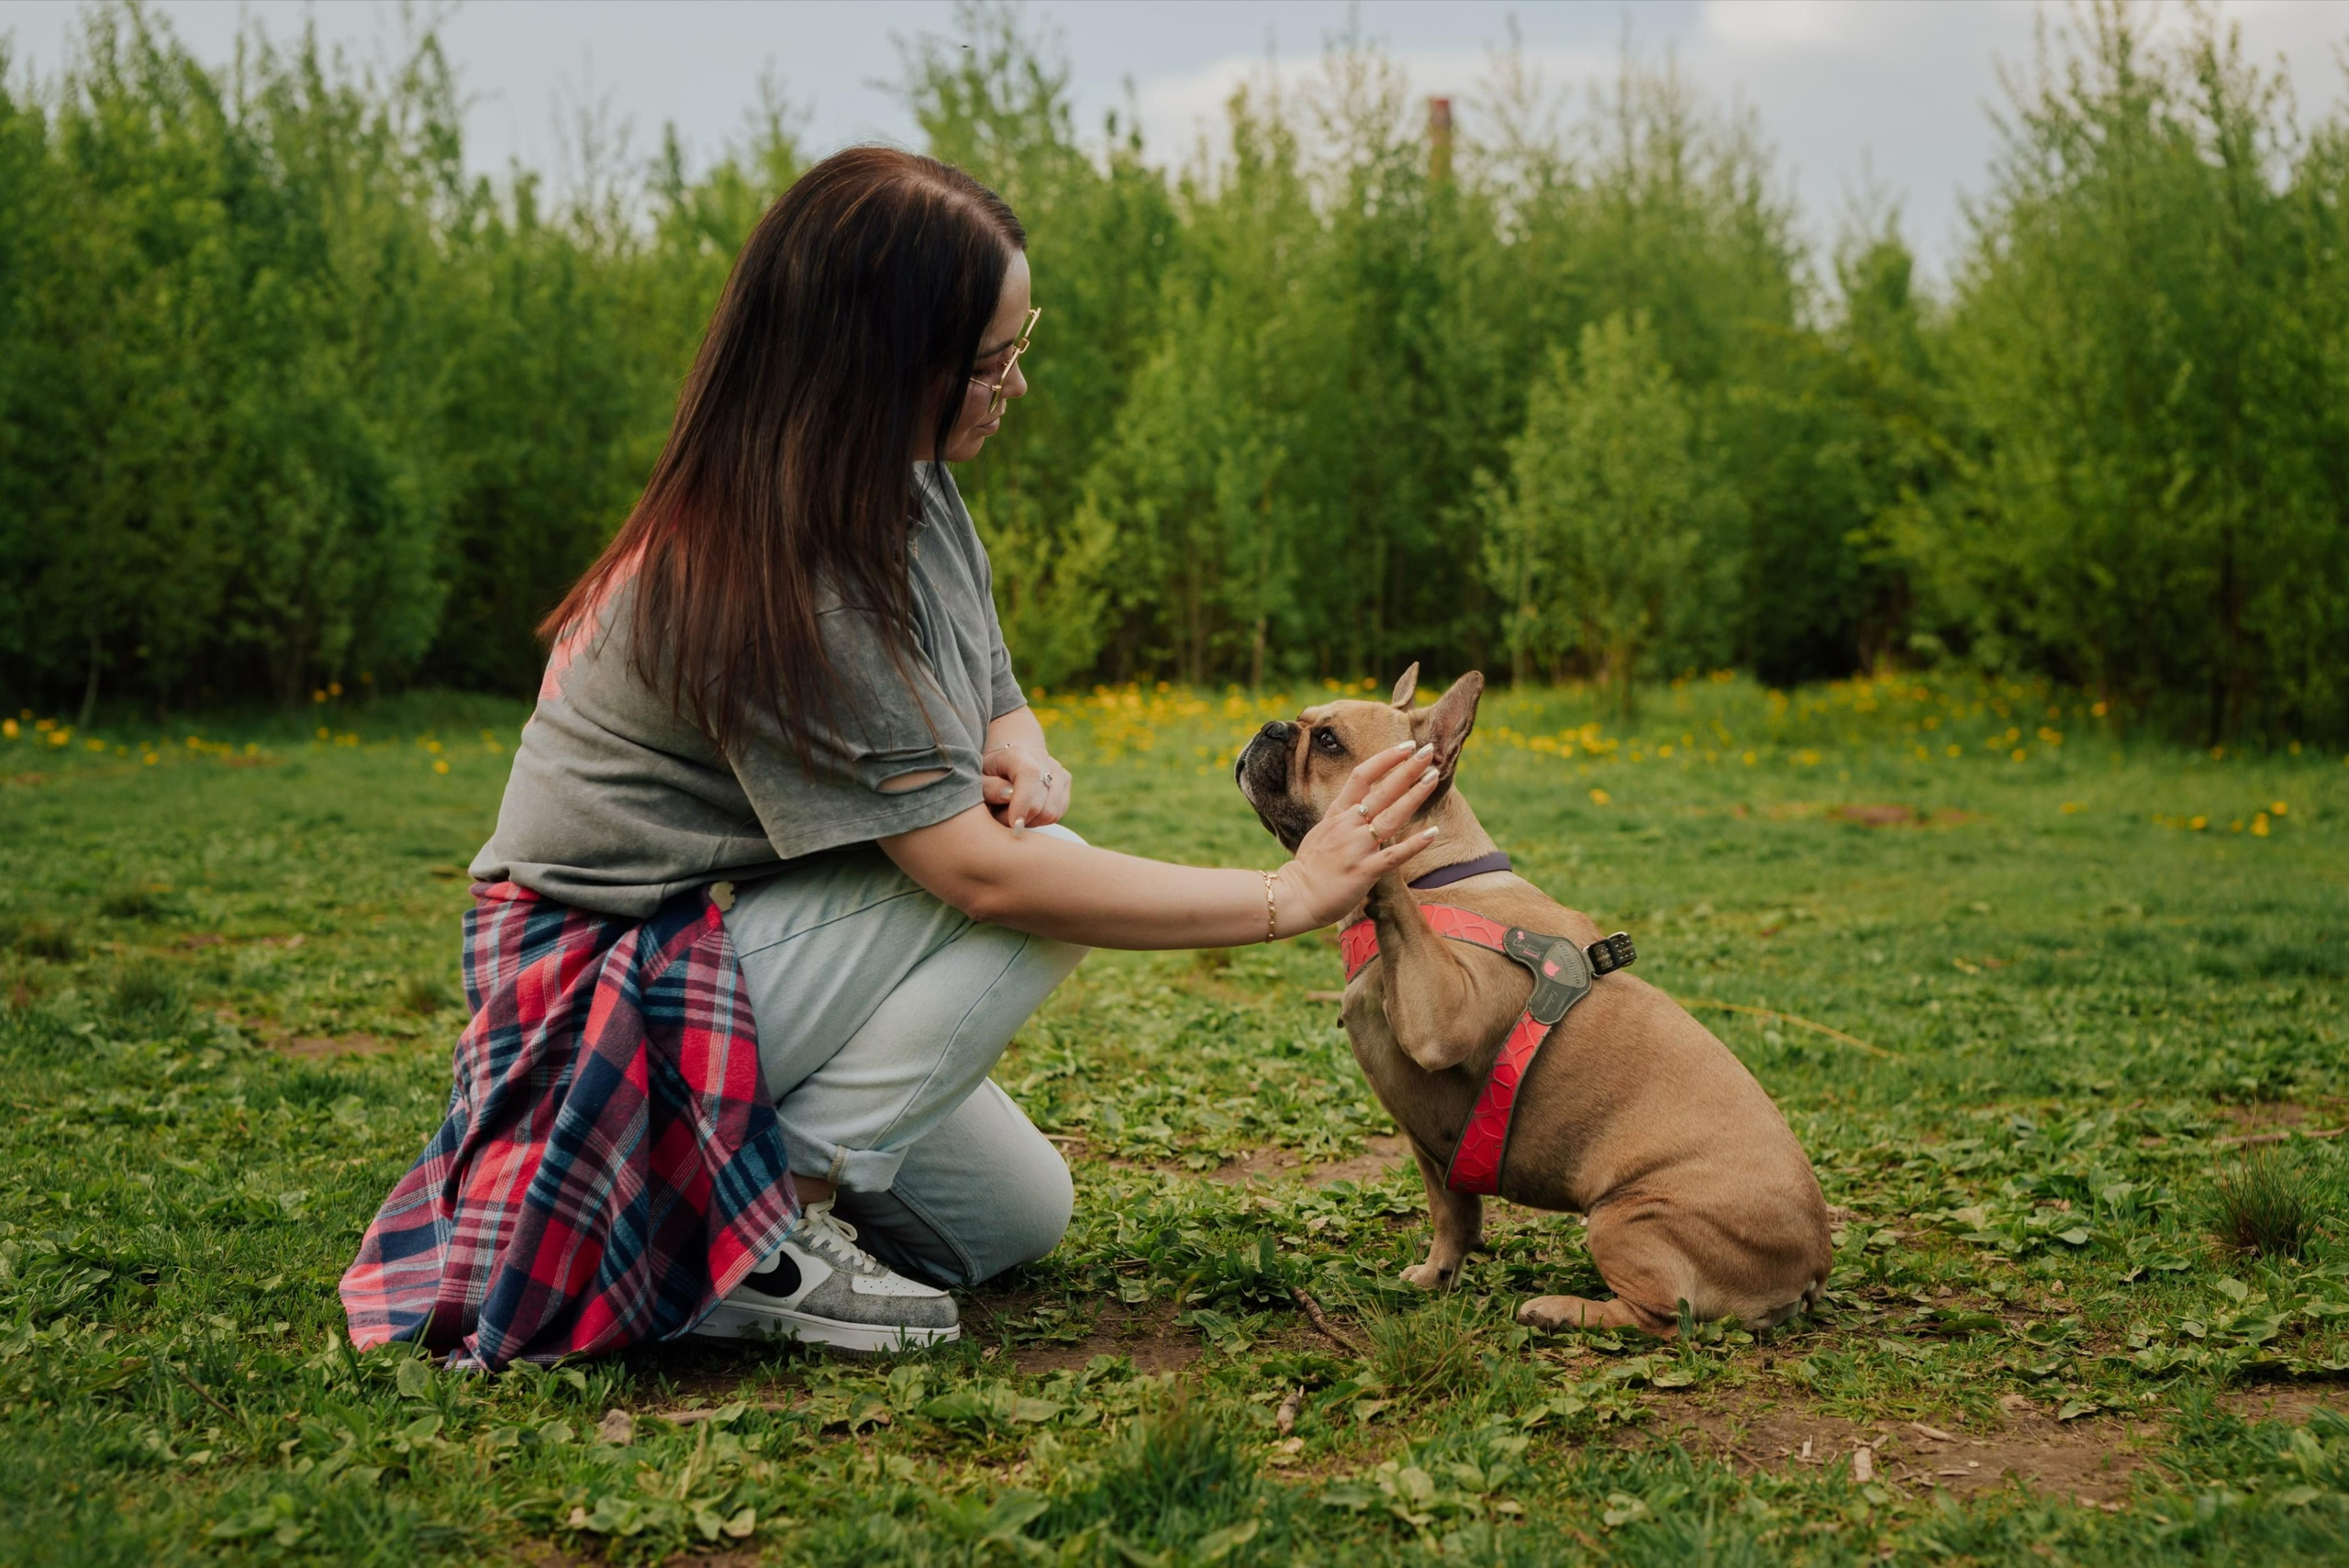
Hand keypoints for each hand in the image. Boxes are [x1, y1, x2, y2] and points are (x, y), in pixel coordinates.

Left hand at [982, 742, 1071, 829]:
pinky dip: (1040, 820)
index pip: (1029, 775)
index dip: (1022, 802)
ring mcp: (1057, 770)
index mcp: (1017, 753)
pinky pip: (1057, 813)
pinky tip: (1025, 813)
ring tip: (1012, 814)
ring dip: (1030, 822)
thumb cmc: (988, 773)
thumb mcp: (978, 779)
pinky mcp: (1065, 782)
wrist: (1007, 760)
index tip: (1013, 824)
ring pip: (1051, 811)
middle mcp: (1042, 758)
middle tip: (999, 817)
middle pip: (1041, 801)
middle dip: (1020, 818)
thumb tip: (1009, 795)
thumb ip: (989, 787)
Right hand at [1274, 741, 1443, 931]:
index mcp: (1338, 813)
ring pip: (1390, 815)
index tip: (1406, 747)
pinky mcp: (1364, 871)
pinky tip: (1433, 832)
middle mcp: (1348, 825)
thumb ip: (1342, 817)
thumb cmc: (1309, 867)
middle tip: (1429, 750)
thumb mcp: (1322, 831)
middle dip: (1407, 768)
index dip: (1385, 759)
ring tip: (1432, 776)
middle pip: (1382, 790)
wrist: (1294, 896)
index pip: (1362, 776)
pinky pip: (1394, 855)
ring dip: (1414, 795)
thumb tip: (1361, 806)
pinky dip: (1414, 844)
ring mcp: (1357, 847)